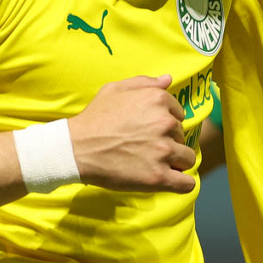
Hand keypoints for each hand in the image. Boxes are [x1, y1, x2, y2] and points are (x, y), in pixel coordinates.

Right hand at [68, 75, 196, 193]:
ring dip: (175, 162)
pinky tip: (173, 180)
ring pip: (187, 158)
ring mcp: (163, 151)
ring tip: (155, 164)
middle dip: (168, 142)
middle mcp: (165, 123)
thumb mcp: (115, 89)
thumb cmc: (94, 118)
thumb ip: (145, 82)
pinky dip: (182, 183)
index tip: (150, 131)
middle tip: (146, 148)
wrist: (76, 149)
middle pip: (182, 136)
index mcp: (158, 100)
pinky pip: (186, 183)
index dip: (166, 124)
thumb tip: (168, 79)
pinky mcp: (158, 176)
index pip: (179, 115)